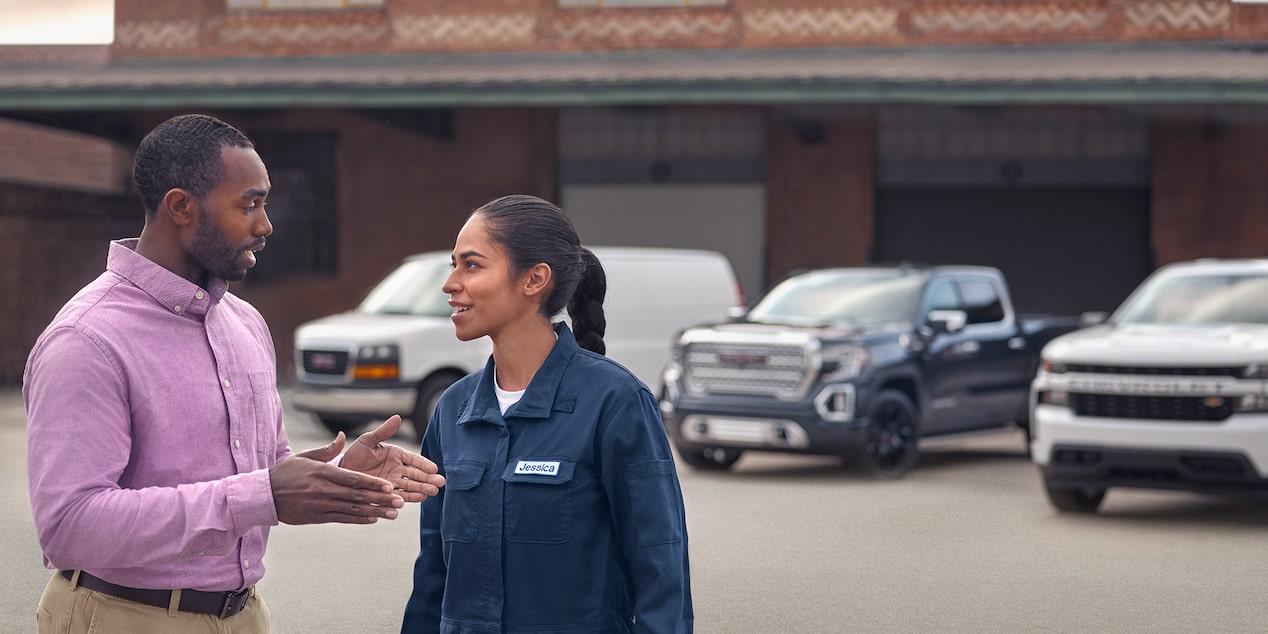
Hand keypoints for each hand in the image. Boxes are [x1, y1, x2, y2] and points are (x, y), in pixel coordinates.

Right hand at [270, 440, 403, 524]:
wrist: (265, 496)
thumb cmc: (287, 473)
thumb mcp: (304, 456)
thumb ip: (327, 450)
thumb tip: (343, 437)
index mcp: (322, 472)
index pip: (352, 479)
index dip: (372, 484)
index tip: (389, 486)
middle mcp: (323, 490)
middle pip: (357, 496)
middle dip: (380, 499)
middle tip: (399, 502)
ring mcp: (321, 505)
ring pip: (353, 510)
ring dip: (375, 512)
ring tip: (393, 514)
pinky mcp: (318, 517)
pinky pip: (342, 519)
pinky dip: (358, 519)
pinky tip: (373, 519)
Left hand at [339, 415, 445, 502]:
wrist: (341, 473)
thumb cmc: (354, 454)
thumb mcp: (368, 441)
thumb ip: (384, 432)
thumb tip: (398, 417)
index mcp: (396, 454)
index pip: (414, 459)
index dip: (424, 464)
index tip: (434, 468)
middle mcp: (397, 469)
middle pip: (416, 474)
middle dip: (428, 479)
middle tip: (440, 483)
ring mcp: (393, 482)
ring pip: (411, 486)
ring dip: (423, 489)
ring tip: (433, 492)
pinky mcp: (386, 494)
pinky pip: (400, 496)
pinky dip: (410, 498)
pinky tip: (420, 498)